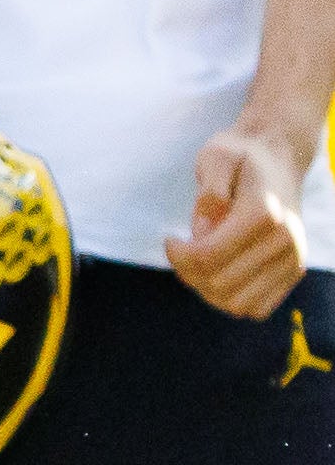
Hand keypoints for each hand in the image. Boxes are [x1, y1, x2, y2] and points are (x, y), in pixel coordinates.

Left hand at [174, 126, 313, 318]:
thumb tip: (202, 232)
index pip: (208, 256)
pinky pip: (257, 308)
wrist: (278, 158)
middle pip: (220, 283)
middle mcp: (285, 241)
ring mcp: (293, 260)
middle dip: (188, 272)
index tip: (170, 239)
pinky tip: (218, 273)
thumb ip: (209, 192)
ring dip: (207, 290)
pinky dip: (230, 299)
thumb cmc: (240, 156)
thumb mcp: (216, 157)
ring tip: (198, 264)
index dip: (177, 256)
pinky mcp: (293, 272)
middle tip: (180, 251)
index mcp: (263, 214)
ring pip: (238, 304)